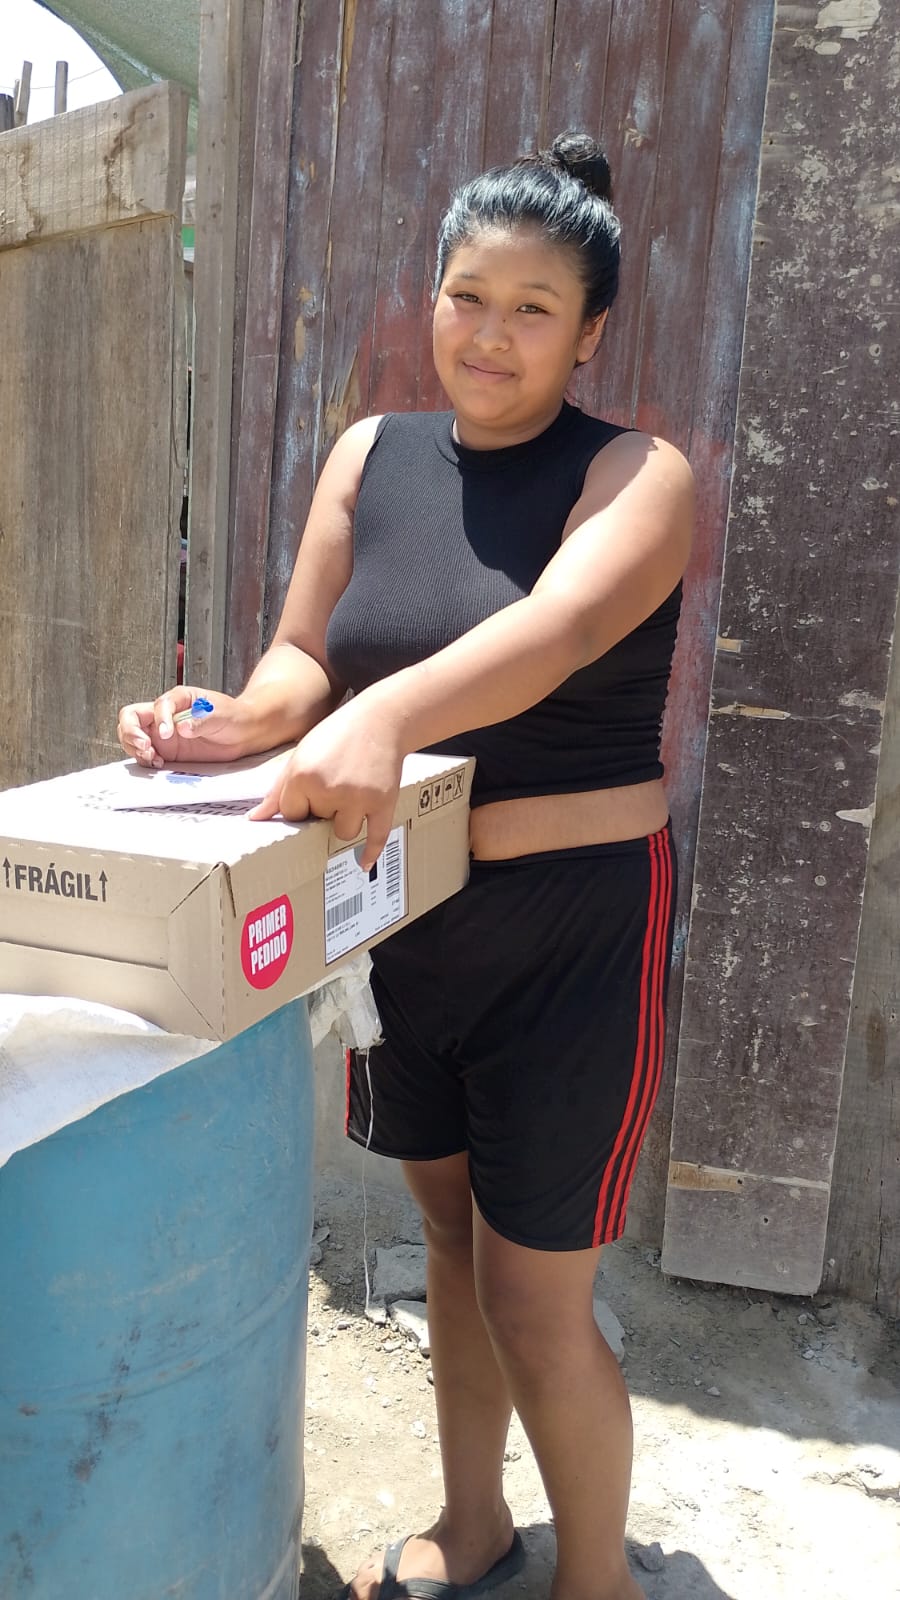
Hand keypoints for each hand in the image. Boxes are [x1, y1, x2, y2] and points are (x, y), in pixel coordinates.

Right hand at [117, 687, 248, 766]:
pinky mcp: (167, 751)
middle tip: (146, 746)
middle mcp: (165, 715)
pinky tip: (158, 764)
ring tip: (152, 758)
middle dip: (131, 732)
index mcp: (178, 699)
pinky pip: (145, 754)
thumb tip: (181, 727)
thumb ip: (201, 720)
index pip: (158, 705)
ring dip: (135, 748)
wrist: (244, 734)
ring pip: (132, 736)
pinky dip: (145, 760)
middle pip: (131, 717)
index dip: (160, 719)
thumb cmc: (234, 716)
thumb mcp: (221, 714)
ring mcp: (163, 734)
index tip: (168, 733)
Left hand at [248, 697, 404, 869]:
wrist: (381, 720)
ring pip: (343, 832)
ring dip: (344, 821)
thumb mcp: (301, 756)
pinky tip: (362, 862)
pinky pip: (375, 837)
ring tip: (351, 796)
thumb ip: (277, 791)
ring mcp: (357, 798)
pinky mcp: (382, 802)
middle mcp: (329, 789)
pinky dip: (369, 851)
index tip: (312, 787)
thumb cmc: (338, 735)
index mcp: (303, 777)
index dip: (300, 803)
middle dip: (324, 808)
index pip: (291, 813)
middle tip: (336, 781)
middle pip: (317, 822)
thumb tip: (255, 819)